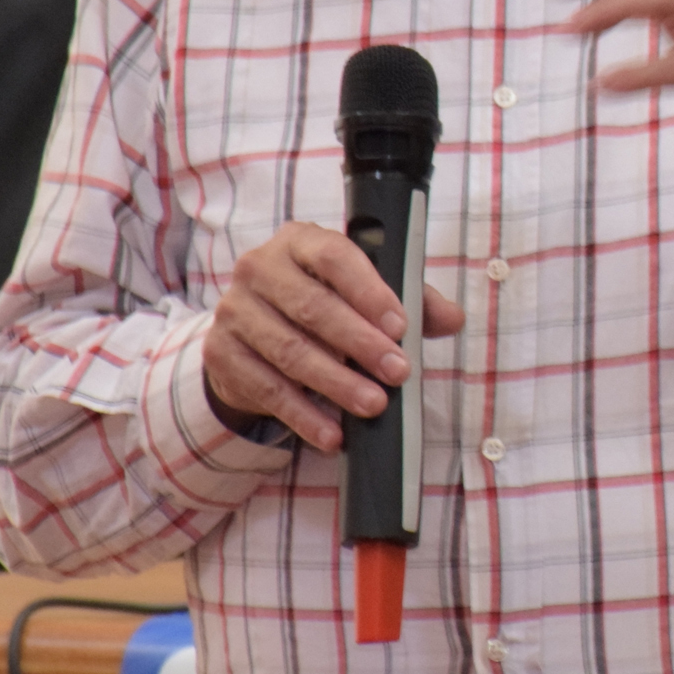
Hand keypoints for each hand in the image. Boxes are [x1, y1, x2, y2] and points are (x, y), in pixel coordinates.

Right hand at [202, 221, 464, 449]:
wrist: (251, 333)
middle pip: (313, 307)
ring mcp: (235, 310)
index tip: (401, 326)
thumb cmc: (318, 304)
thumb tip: (451, 318)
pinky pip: (268, 389)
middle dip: (361, 344)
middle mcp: (259, 267)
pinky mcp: (222, 353)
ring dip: (337, 383)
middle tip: (398, 373)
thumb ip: (410, 300)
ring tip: (373, 405)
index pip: (335, 257)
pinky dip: (303, 415)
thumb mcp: (361, 293)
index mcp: (299, 241)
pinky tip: (332, 433)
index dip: (370, 292)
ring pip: (290, 351)